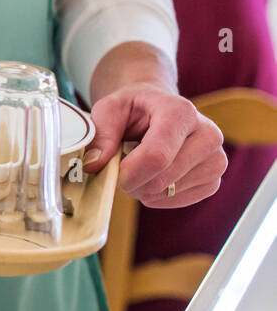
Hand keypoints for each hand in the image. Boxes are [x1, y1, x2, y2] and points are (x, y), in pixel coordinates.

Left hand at [83, 81, 225, 207]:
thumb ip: (101, 135)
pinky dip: (158, 197)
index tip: (112, 172)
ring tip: (139, 168)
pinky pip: (180, 201)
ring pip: (169, 192)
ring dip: (144, 189)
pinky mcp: (214, 180)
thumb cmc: (133, 110)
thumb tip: (94, 165)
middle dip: (132, 182)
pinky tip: (153, 177)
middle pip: (162, 178)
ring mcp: (216, 159)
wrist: (157, 110)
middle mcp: (208, 135)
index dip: (129, 172)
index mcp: (181, 112)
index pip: (157, 156)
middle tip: (121, 168)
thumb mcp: (110, 109)